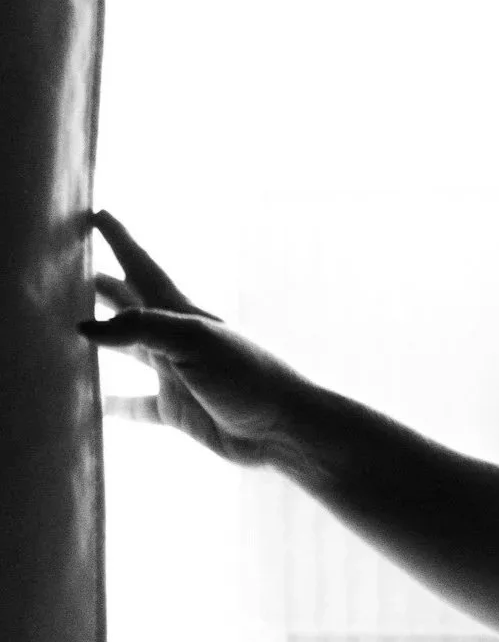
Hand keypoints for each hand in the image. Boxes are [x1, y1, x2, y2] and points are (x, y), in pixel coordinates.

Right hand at [79, 210, 318, 471]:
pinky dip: (115, 404)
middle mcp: (176, 339)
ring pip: (131, 350)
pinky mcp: (178, 410)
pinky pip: (138, 405)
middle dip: (106, 286)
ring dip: (106, 338)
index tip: (98, 214)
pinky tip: (95, 404)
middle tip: (71, 269)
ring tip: (74, 326)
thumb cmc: (247, 375)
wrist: (283, 427)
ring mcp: (176, 374)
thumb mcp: (193, 341)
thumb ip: (140, 328)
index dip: (120, 240)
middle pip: (132, 305)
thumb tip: (85, 327)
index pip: (142, 267)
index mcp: (181, 313)